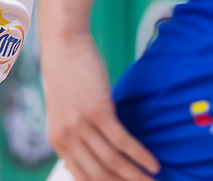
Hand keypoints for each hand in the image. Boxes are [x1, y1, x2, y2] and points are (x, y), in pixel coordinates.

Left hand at [41, 31, 159, 180]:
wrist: (63, 44)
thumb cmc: (68, 76)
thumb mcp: (64, 111)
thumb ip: (74, 136)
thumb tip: (87, 159)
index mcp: (58, 142)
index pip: (83, 179)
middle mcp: (67, 138)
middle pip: (100, 176)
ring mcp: (81, 125)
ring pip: (113, 162)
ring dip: (136, 176)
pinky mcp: (97, 110)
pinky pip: (122, 141)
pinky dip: (140, 155)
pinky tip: (153, 164)